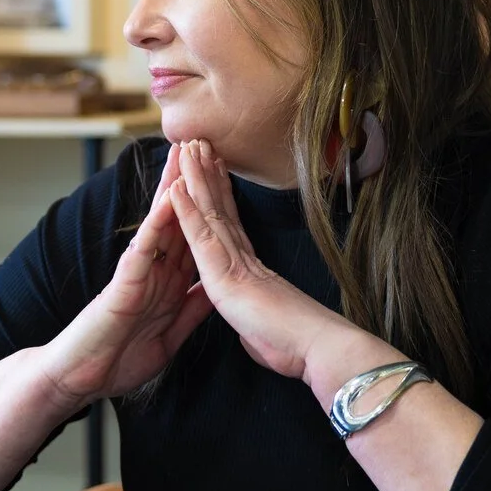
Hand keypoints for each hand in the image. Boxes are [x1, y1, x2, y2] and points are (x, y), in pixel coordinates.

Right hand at [43, 143, 212, 408]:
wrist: (85, 379)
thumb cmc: (119, 359)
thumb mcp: (170, 335)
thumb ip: (191, 310)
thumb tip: (213, 290)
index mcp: (168, 282)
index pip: (192, 235)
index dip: (209, 206)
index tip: (224, 177)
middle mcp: (154, 269)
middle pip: (178, 217)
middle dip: (190, 182)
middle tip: (205, 145)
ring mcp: (138, 272)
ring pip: (160, 222)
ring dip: (172, 187)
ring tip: (184, 153)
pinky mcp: (124, 282)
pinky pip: (144, 247)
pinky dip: (157, 223)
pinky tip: (168, 199)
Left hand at [168, 139, 393, 386]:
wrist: (314, 348)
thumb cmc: (294, 346)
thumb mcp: (264, 332)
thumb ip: (255, 324)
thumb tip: (254, 332)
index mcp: (250, 268)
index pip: (229, 224)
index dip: (219, 195)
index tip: (214, 167)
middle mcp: (242, 257)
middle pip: (219, 207)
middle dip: (207, 174)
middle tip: (199, 142)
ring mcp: (233, 262)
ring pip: (209, 211)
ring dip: (195, 178)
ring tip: (186, 146)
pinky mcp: (225, 273)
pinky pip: (202, 235)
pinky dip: (187, 209)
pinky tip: (176, 186)